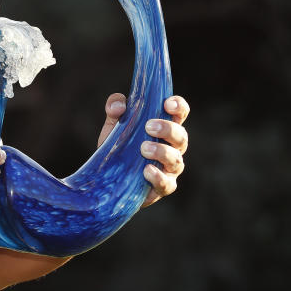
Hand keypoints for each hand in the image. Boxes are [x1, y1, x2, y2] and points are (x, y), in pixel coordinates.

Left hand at [100, 93, 189, 207]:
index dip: (178, 106)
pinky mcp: (163, 186)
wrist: (109, 178)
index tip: (167, 103)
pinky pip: (167, 184)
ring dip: (162, 152)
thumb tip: (119, 105)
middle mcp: (173, 147)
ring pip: (176, 159)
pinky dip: (158, 177)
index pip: (179, 113)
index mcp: (165, 127)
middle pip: (181, 136)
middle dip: (168, 129)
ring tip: (144, 148)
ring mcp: (170, 168)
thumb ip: (115, 109)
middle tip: (149, 126)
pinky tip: (147, 170)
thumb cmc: (119, 146)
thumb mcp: (114, 125)